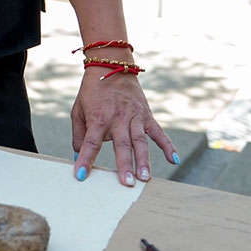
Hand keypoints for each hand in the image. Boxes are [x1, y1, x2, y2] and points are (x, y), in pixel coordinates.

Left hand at [71, 70, 176, 186]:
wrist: (110, 67)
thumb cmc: (92, 91)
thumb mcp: (77, 110)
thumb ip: (79, 134)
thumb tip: (78, 154)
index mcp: (98, 118)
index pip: (90, 143)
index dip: (85, 159)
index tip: (80, 175)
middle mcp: (117, 118)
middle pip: (121, 144)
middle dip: (123, 165)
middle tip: (126, 183)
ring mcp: (134, 117)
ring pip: (140, 141)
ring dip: (143, 160)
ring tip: (144, 177)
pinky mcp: (146, 115)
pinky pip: (158, 132)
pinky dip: (167, 145)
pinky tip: (174, 159)